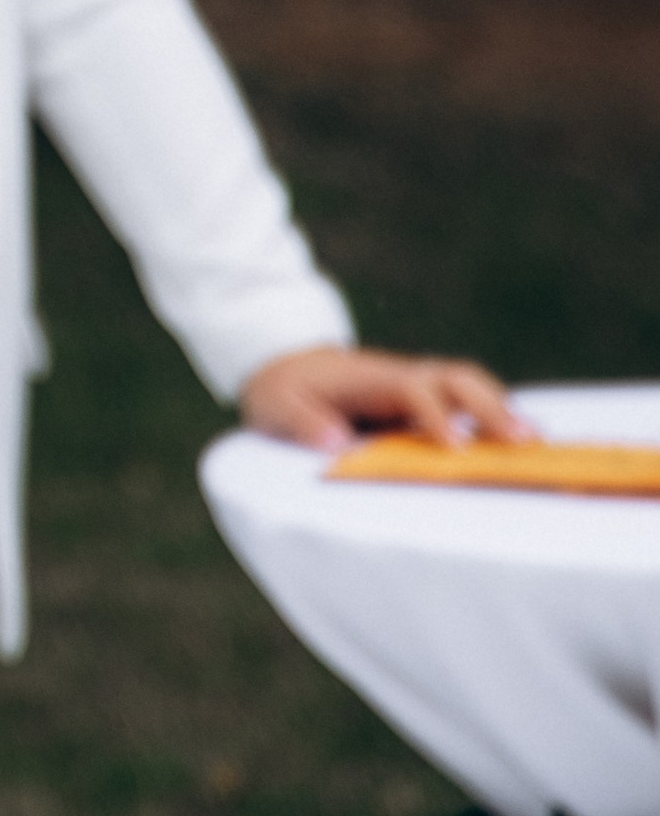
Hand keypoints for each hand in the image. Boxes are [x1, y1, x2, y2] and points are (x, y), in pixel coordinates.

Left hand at [239, 343, 533, 453]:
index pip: (413, 389)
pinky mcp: (420, 404)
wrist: (285, 367)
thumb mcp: (277, 405)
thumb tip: (334, 443)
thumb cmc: (282, 390)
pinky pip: (463, 406)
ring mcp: (414, 388)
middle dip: (491, 405)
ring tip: (539, 446)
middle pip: (456, 377)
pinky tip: (522, 446)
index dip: (436, 415)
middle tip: (526, 441)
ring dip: (502, 410)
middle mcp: (401, 378)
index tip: (456, 448)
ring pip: (468, 387)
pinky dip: (494, 418)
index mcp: (369, 378)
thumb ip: (303, 422)